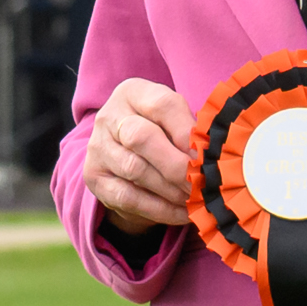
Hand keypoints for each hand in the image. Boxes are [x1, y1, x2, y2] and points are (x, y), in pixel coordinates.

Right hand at [84, 78, 197, 232]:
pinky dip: (160, 208)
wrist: (124, 151)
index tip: (208, 155)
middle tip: (204, 182)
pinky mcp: (94, 178)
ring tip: (196, 198)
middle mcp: (109, 117)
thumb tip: (212, 157)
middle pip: (141, 138)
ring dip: (171, 189)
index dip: (187, 132)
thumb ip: (190, 131)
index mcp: (132, 93)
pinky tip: (182, 213)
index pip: (162, 105)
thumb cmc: (160, 130)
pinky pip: (128, 197)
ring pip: (134, 170)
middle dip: (177, 164)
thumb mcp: (174, 119)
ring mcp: (97, 148)